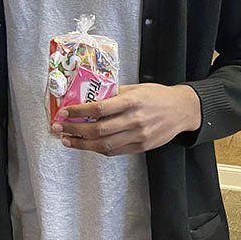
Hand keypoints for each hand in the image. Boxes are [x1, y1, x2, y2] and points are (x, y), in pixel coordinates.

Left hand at [51, 83, 200, 155]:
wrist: (182, 110)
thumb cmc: (156, 95)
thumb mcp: (136, 88)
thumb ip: (114, 94)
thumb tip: (88, 97)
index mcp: (131, 101)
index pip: (99, 108)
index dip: (79, 111)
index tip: (64, 112)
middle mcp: (134, 120)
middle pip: (99, 130)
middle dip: (74, 130)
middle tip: (58, 128)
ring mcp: (138, 136)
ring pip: (105, 145)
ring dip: (82, 144)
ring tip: (66, 140)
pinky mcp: (141, 147)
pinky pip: (115, 151)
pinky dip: (98, 149)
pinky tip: (86, 145)